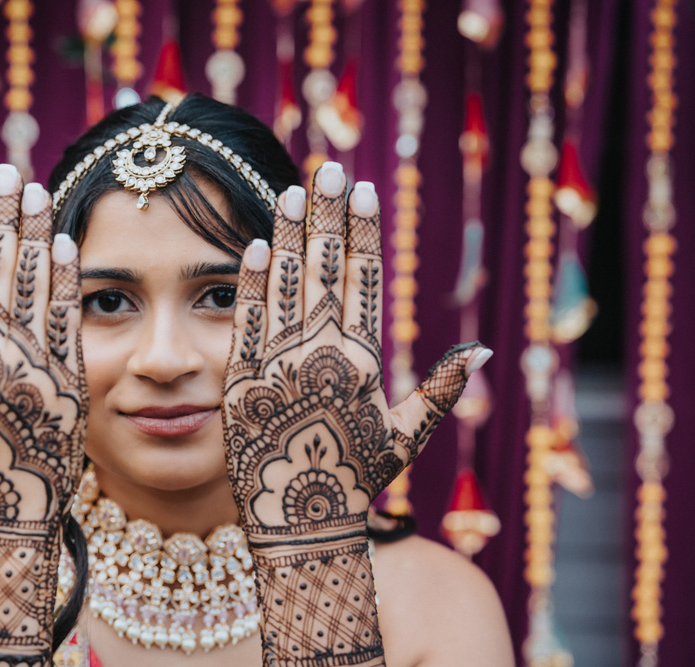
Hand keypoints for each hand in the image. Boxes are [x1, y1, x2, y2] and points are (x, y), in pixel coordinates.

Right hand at [0, 165, 86, 663]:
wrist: (9, 507)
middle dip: (2, 215)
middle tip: (9, 170)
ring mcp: (31, 361)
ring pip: (32, 284)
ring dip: (35, 232)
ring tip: (37, 189)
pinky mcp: (69, 376)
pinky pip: (67, 317)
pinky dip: (66, 278)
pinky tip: (67, 242)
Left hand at [222, 162, 489, 665]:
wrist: (298, 521)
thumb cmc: (359, 480)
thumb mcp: (407, 435)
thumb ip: (441, 388)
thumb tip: (482, 348)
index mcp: (363, 362)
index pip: (365, 281)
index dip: (362, 233)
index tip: (360, 191)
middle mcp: (321, 355)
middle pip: (326, 271)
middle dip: (326, 216)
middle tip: (327, 168)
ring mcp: (277, 365)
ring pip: (285, 286)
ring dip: (290, 235)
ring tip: (292, 190)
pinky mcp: (239, 381)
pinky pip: (245, 322)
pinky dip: (251, 284)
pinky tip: (256, 245)